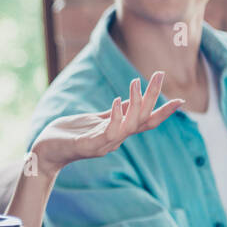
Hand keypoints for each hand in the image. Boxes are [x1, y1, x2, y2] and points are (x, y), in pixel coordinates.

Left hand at [30, 72, 183, 173]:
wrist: (45, 151)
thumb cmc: (69, 134)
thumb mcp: (94, 121)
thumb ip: (112, 114)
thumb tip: (129, 100)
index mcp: (117, 132)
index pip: (146, 122)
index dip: (163, 112)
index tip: (181, 100)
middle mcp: (115, 140)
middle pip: (142, 119)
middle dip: (152, 97)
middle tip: (160, 75)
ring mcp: (103, 144)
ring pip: (129, 126)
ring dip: (135, 103)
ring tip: (136, 82)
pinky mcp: (88, 145)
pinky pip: (108, 132)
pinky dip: (116, 117)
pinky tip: (117, 101)